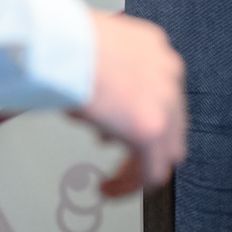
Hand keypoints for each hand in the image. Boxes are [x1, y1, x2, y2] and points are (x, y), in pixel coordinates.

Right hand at [72, 10, 186, 196]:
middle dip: (145, 143)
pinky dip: (130, 184)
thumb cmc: (66, 43)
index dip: (143, 118)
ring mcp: (164, 102)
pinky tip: (110, 188)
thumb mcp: (97, 54)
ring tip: (112, 170)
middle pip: (172, 124)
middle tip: (124, 156)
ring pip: (167, 150)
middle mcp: (168, 74)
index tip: (125, 131)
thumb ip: (110, 76)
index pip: (163, 96)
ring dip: (138, 162)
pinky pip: (152, 170)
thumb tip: (100, 100)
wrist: (59, 43)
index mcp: (155, 52)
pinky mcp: (149, 128)